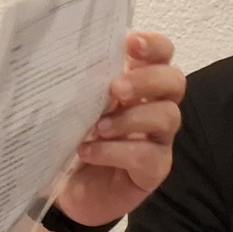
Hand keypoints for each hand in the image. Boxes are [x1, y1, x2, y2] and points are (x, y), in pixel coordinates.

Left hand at [57, 30, 184, 225]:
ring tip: (96, 127)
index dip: (153, 45)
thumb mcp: (70, 108)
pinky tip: (88, 151)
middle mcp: (154, 106)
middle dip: (146, 80)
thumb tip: (59, 62)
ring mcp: (158, 139)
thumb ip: (77, 87)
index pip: (161, 55)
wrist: (66, 190)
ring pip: (166, 117)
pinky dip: (115, 151)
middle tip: (115, 88)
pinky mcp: (153, 169)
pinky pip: (146, 155)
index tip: (130, 42)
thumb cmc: (71, 139)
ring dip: (129, 118)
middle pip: (173, 81)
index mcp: (135, 83)